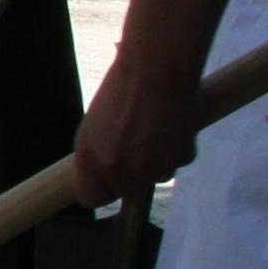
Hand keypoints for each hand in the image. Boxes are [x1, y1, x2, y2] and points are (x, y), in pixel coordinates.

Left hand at [71, 53, 201, 211]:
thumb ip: (100, 152)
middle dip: (135, 178)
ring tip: (156, 129)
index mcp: (88, 157)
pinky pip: (179, 162)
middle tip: (140, 149)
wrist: (156, 69)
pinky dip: (178, 148)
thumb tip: (106, 174)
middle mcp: (116, 168)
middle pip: (128, 194)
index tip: (110, 184)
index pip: (90, 198)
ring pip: (157, 177)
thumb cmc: (122, 88)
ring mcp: (148, 167)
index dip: (103, 190)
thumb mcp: (96, 124)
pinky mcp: (177, 159)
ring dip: (159, 161)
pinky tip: (173, 125)